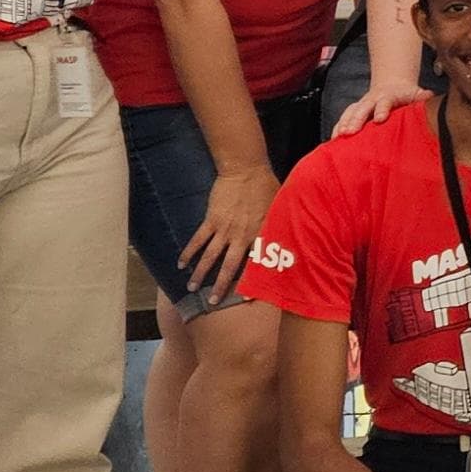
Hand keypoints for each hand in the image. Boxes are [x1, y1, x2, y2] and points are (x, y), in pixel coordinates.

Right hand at [180, 164, 279, 299]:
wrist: (246, 170)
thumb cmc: (267, 187)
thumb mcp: (279, 210)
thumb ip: (279, 228)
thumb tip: (290, 241)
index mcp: (260, 234)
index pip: (256, 264)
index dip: (252, 281)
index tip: (248, 300)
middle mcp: (241, 235)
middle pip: (229, 266)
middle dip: (221, 285)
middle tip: (212, 301)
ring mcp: (224, 228)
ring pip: (210, 256)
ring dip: (200, 273)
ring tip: (192, 288)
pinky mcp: (211, 219)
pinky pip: (198, 239)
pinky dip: (189, 251)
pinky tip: (181, 263)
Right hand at [330, 81, 430, 138]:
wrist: (393, 85)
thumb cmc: (407, 95)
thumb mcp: (416, 94)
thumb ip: (422, 97)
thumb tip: (428, 96)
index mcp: (389, 96)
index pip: (385, 102)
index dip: (382, 109)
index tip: (380, 119)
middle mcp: (373, 99)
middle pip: (363, 108)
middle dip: (356, 119)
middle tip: (351, 131)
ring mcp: (362, 105)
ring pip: (350, 112)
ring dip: (344, 123)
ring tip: (339, 136)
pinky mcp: (355, 111)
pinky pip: (344, 118)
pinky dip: (338, 127)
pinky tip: (333, 140)